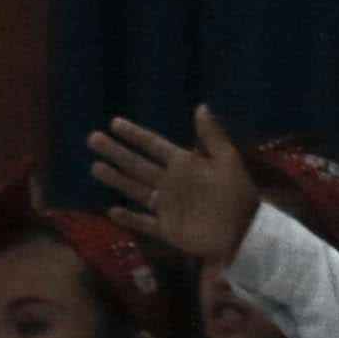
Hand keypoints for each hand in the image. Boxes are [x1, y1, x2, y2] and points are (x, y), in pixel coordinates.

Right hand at [86, 107, 264, 263]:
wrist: (245, 231)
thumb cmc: (238, 194)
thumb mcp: (227, 160)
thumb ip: (212, 136)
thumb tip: (200, 106)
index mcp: (184, 164)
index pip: (154, 145)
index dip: (135, 135)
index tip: (115, 123)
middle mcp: (171, 183)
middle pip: (137, 164)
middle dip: (116, 152)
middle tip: (93, 139)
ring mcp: (167, 206)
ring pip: (136, 189)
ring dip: (116, 179)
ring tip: (95, 167)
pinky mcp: (168, 229)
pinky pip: (144, 222)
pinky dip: (129, 218)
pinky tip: (111, 210)